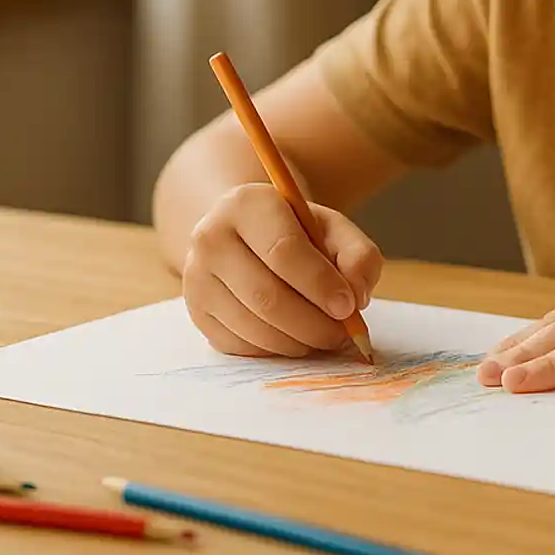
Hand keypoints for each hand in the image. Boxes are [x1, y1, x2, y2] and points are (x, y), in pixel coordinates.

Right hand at [181, 181, 383, 357]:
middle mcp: (210, 238)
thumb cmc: (295, 231)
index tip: (348, 306)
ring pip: (253, 327)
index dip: (320, 283)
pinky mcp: (197, 312)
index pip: (283, 250)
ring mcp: (196, 278)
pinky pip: (240, 345)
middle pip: (267, 296)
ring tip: (323, 336)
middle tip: (342, 333)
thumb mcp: (332, 228)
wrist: (244, 235)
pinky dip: (276, 350)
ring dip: (298, 342)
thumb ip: (358, 255)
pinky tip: (295, 337)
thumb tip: (357, 295)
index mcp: (246, 204)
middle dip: (313, 324)